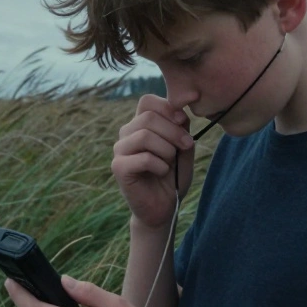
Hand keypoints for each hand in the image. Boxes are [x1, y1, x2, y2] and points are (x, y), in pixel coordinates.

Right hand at [112, 95, 194, 228]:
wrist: (164, 206)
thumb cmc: (173, 175)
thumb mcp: (183, 147)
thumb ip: (181, 127)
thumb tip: (179, 112)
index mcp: (140, 124)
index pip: (147, 101)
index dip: (167, 108)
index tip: (183, 122)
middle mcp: (126, 134)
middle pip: (148, 117)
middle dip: (174, 131)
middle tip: (187, 146)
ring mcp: (119, 150)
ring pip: (145, 136)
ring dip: (167, 149)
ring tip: (170, 162)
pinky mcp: (118, 168)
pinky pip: (144, 158)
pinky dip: (160, 166)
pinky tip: (162, 172)